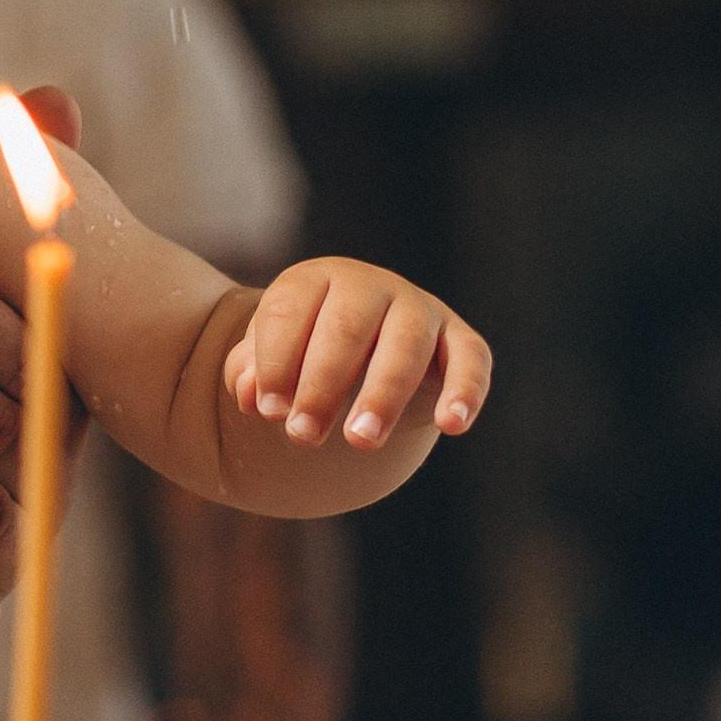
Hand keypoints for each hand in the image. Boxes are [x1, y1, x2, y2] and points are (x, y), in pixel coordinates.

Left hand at [227, 258, 491, 450]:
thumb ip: (251, 373)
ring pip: (405, 343)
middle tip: (303, 437)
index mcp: (316, 279)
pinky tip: (451, 426)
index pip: (289, 312)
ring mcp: (420, 308)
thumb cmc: (308, 354)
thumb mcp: (274, 360)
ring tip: (359, 441)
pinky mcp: (461, 340)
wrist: (368, 352)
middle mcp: (371, 285)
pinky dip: (465, 391)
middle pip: (345, 327)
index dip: (275, 363)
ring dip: (382, 394)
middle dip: (321, 385)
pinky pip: (471, 360)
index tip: (268, 412)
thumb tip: (250, 394)